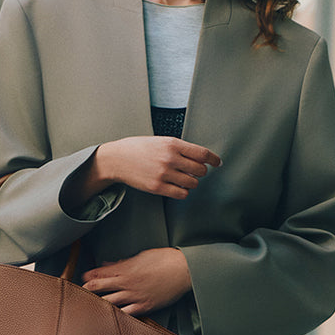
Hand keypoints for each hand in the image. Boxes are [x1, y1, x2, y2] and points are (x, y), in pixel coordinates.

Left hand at [82, 248, 191, 316]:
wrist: (183, 269)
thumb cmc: (165, 260)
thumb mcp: (141, 256)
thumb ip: (122, 262)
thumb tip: (109, 264)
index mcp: (125, 269)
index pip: (100, 273)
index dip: (89, 275)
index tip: (83, 277)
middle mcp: (127, 283)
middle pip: (99, 288)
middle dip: (87, 290)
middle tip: (79, 293)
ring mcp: (135, 296)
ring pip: (110, 302)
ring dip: (98, 304)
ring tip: (88, 308)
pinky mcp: (145, 306)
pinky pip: (126, 314)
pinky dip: (117, 316)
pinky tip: (109, 319)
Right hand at [92, 137, 221, 199]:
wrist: (117, 159)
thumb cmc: (139, 148)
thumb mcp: (161, 141)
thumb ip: (179, 148)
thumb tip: (201, 159)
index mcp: (172, 144)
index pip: (202, 153)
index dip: (214, 159)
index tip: (217, 163)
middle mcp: (170, 158)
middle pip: (200, 170)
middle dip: (201, 172)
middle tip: (194, 171)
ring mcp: (164, 174)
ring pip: (193, 183)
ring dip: (191, 182)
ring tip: (182, 178)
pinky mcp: (157, 187)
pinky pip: (181, 194)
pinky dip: (182, 191)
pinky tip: (176, 186)